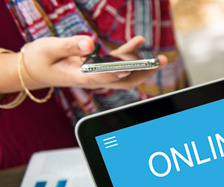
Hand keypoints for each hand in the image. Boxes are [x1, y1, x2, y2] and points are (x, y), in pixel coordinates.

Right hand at [20, 35, 167, 90]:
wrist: (34, 69)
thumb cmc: (40, 59)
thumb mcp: (49, 49)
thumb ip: (69, 46)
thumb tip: (90, 42)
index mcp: (80, 77)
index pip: (101, 78)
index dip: (115, 74)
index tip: (127, 69)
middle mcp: (93, 78)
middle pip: (123, 80)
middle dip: (143, 73)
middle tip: (160, 63)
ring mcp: (98, 73)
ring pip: (125, 73)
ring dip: (143, 66)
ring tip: (160, 57)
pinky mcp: (98, 65)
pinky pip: (118, 61)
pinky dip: (129, 52)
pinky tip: (140, 40)